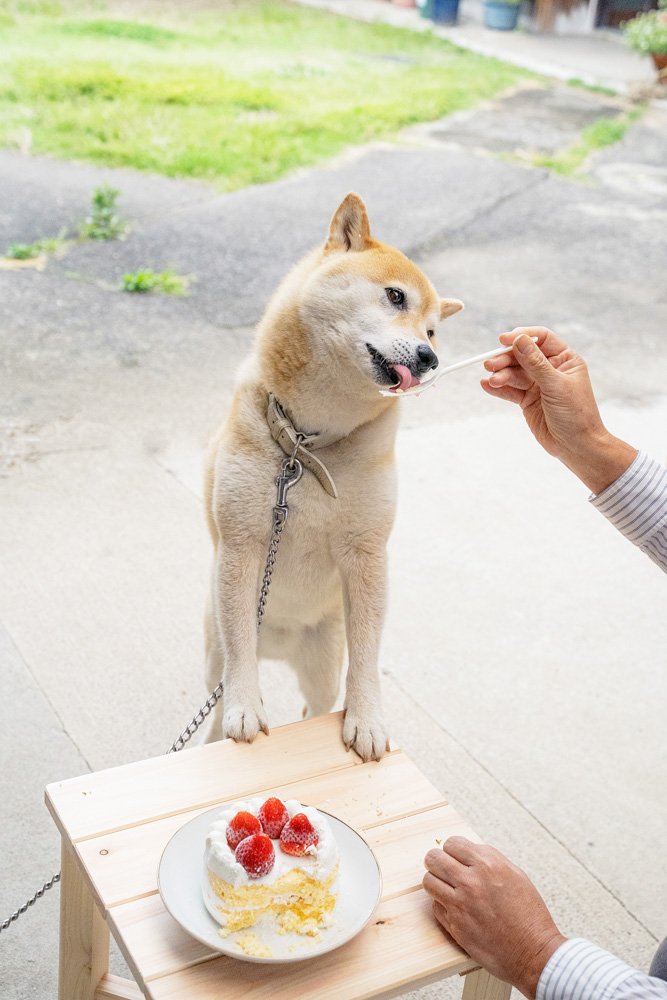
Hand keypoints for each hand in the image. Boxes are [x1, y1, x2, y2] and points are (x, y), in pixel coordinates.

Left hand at [423, 837, 565, 998]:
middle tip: (444, 869)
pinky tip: (455, 908)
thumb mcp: (516, 875)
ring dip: (436, 882)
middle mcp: (471, 881)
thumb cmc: (529, 915)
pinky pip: (435, 907)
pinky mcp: (455, 926)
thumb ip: (490, 860)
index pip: (452, 843)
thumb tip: (468, 853)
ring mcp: (460, 904)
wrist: (533, 952)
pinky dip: (442, 905)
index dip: (453, 850)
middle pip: (434, 858)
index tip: (455, 857)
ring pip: (428, 881)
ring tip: (446, 887)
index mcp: (488, 864)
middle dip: (437, 862)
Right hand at [480, 327, 636, 493]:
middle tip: (490, 364)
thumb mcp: (556, 385)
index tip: (503, 339)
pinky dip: (498, 388)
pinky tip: (487, 386)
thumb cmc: (576, 414)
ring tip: (492, 380)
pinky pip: (510, 390)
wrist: (576, 446)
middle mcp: (550, 369)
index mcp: (565, 359)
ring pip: (514, 373)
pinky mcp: (527, 400)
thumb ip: (536, 363)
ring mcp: (538, 385)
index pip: (541, 339)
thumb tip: (519, 340)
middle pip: (522, 355)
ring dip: (501, 375)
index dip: (522, 336)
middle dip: (506, 359)